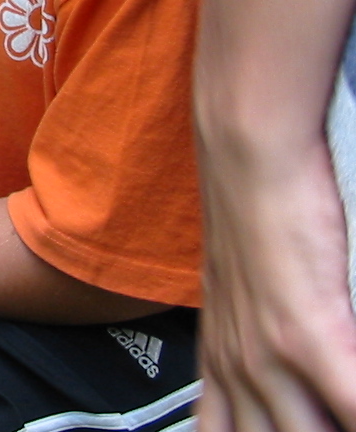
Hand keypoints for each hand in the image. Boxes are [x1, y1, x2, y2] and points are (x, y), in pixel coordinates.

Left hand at [197, 144, 355, 431]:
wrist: (247, 158)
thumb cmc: (255, 217)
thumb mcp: (243, 296)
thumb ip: (258, 348)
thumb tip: (294, 386)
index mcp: (221, 364)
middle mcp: (238, 369)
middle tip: (318, 422)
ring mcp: (269, 357)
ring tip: (345, 417)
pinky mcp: (307, 335)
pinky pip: (351, 404)